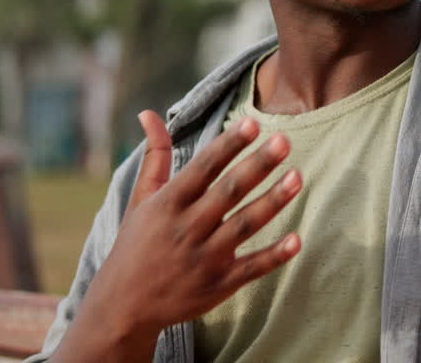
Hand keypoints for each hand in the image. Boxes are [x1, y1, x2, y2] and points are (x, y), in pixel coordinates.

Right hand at [53, 110, 302, 360]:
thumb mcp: (140, 198)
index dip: (228, 145)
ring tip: (298, 176)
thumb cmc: (135, 244)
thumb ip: (155, 156)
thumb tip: (149, 113)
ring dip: (272, 201)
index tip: (253, 123)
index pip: (203, 168)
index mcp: (168, 204)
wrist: (122, 307)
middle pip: (228, 192)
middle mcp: (186, 229)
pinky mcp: (219, 285)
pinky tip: (297, 239)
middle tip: (285, 140)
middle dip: (257, 165)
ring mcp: (204, 259)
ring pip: (244, 225)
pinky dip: (274, 256)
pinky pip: (251, 268)